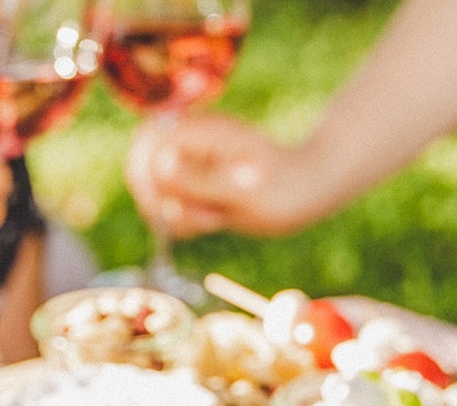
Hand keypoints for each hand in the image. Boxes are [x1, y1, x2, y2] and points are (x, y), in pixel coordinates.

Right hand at [124, 111, 328, 239]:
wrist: (313, 189)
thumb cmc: (285, 188)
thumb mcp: (242, 191)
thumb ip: (198, 180)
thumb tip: (160, 166)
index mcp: (201, 132)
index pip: (146, 142)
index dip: (143, 173)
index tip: (161, 204)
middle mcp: (193, 143)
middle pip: (145, 169)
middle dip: (161, 201)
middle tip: (197, 220)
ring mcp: (196, 162)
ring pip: (159, 191)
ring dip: (178, 214)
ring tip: (216, 219)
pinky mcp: (201, 183)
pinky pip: (176, 203)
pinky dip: (186, 219)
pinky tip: (215, 221)